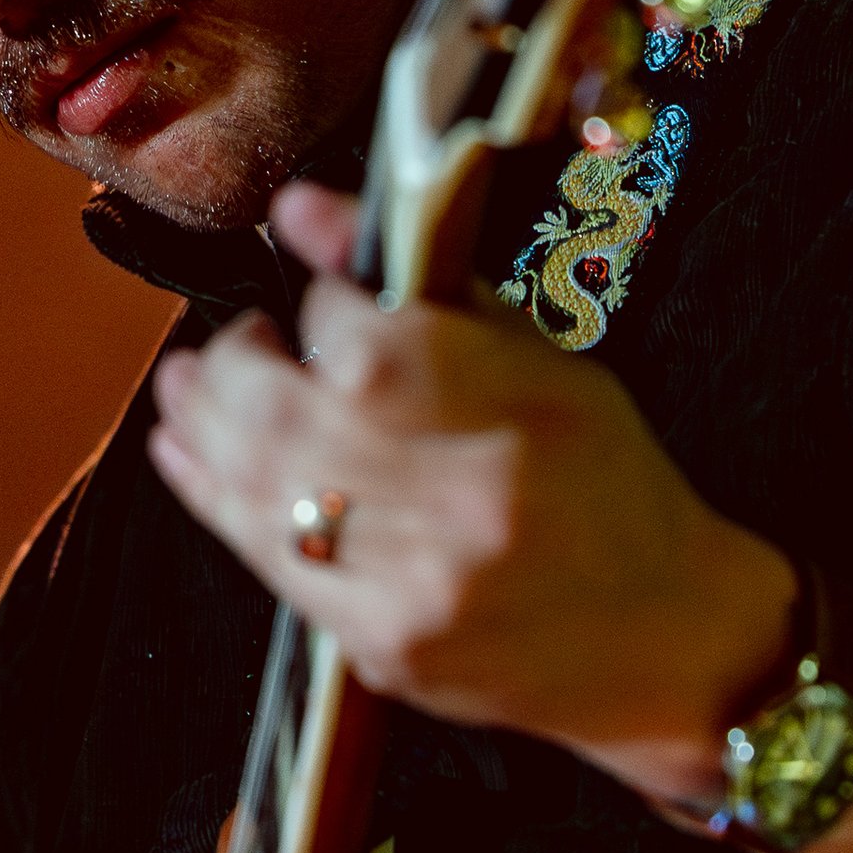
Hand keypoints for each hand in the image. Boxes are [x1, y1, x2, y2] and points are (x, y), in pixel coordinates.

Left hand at [146, 178, 796, 799]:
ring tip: (185, 388)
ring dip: (203, 425)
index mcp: (504, 407)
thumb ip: (423, 282)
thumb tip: (302, 209)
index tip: (315, 298)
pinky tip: (190, 457)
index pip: (351, 329)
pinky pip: (267, 560)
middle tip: (234, 340)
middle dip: (232, 361)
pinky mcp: (381, 643)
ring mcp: (412, 580)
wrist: (667, 636)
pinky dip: (213, 499)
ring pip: (258, 485)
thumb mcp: (544, 359)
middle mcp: (454, 496)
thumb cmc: (611, 486)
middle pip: (280, 408)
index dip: (313, 303)